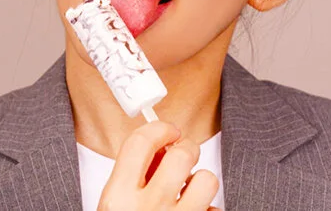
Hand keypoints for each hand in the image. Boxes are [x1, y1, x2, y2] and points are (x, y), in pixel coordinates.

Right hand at [97, 121, 219, 210]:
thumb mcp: (114, 206)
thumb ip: (131, 179)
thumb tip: (160, 148)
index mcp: (118, 198)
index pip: (141, 142)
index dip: (159, 129)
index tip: (169, 130)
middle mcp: (147, 209)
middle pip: (180, 155)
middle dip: (187, 149)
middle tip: (183, 156)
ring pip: (207, 180)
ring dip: (201, 181)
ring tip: (190, 191)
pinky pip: (216, 208)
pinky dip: (209, 208)